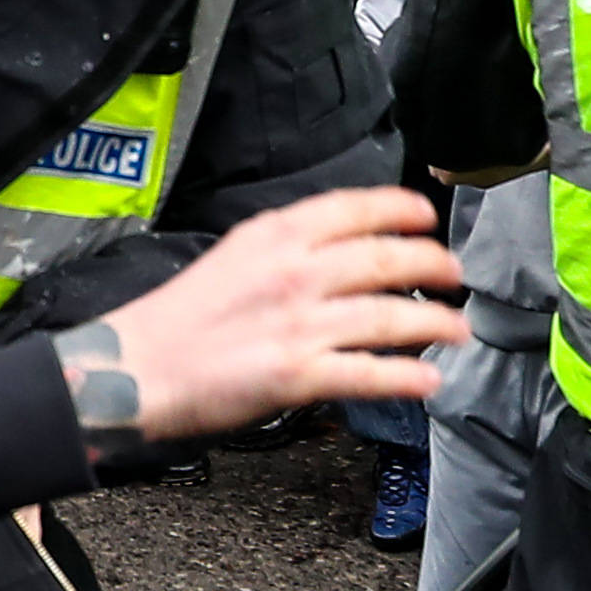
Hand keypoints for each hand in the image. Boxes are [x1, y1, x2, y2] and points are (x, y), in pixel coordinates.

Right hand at [72, 188, 467, 444]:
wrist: (134, 368)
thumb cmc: (174, 320)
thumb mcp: (230, 258)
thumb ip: (282, 250)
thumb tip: (336, 255)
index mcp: (272, 236)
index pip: (352, 209)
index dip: (399, 209)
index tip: (426, 216)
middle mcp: (292, 272)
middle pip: (384, 258)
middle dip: (431, 265)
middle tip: (453, 276)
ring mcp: (299, 322)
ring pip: (389, 316)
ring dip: (433, 323)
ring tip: (456, 330)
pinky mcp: (297, 373)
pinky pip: (368, 372)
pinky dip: (405, 378)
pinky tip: (427, 381)